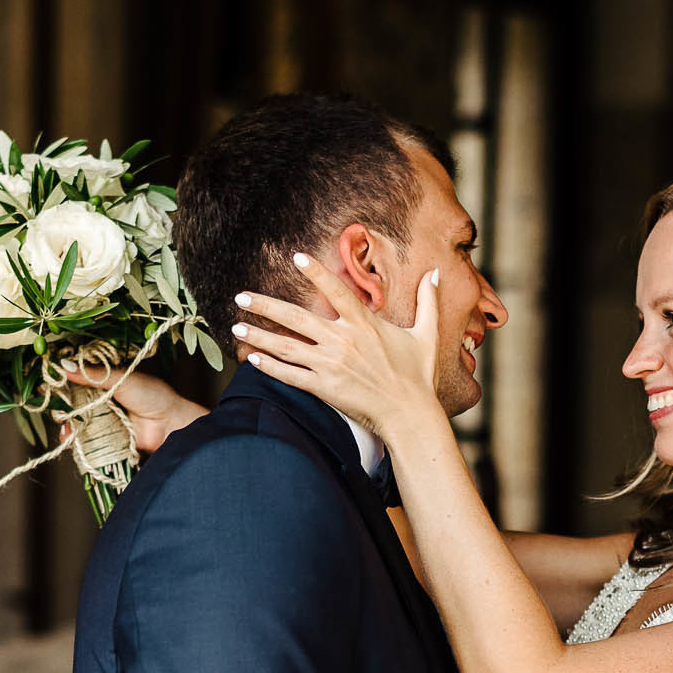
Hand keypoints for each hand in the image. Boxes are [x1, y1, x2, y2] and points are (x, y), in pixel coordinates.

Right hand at [63, 362, 205, 454]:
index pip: (76, 378)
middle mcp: (100, 399)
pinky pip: (84, 438)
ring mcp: (102, 419)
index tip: (48, 381)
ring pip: (75, 420)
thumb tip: (64, 365)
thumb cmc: (152, 395)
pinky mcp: (104, 438)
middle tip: (55, 404)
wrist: (171, 424)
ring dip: (66, 422)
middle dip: (61, 403)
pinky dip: (75, 439)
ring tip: (64, 422)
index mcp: (105, 380)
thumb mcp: (122, 380)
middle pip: (71, 401)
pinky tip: (69, 436)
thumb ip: (93, 375)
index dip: (61, 380)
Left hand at [233, 254, 446, 445]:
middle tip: (241, 295)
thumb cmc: (419, 377)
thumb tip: (437, 273)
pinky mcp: (324, 388)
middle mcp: (344, 340)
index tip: (295, 257)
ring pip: (287, 346)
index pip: (336, 291)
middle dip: (265, 305)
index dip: (316, 273)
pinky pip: (290, 376)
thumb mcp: (427, 335)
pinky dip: (269, 367)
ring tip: (236, 326)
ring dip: (259, 335)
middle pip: (296, 317)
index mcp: (366, 324)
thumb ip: (428, 302)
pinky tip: (251, 359)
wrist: (410, 415)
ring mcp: (331, 365)